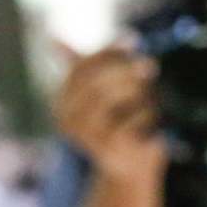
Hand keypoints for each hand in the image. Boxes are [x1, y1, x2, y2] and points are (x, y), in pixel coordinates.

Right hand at [53, 43, 164, 182]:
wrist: (130, 169)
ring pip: (109, 99)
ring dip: (137, 93)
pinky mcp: (108, 151)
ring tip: (152, 98)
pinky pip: (130, 121)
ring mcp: (85, 136)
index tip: (133, 40)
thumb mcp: (104, 92)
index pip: (81, 67)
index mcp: (63, 100)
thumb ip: (87, 66)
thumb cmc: (120, 124)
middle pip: (94, 82)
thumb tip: (53, 38)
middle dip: (125, 70)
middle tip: (151, 65)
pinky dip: (146, 115)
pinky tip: (153, 120)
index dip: (107, 51)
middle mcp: (67, 119)